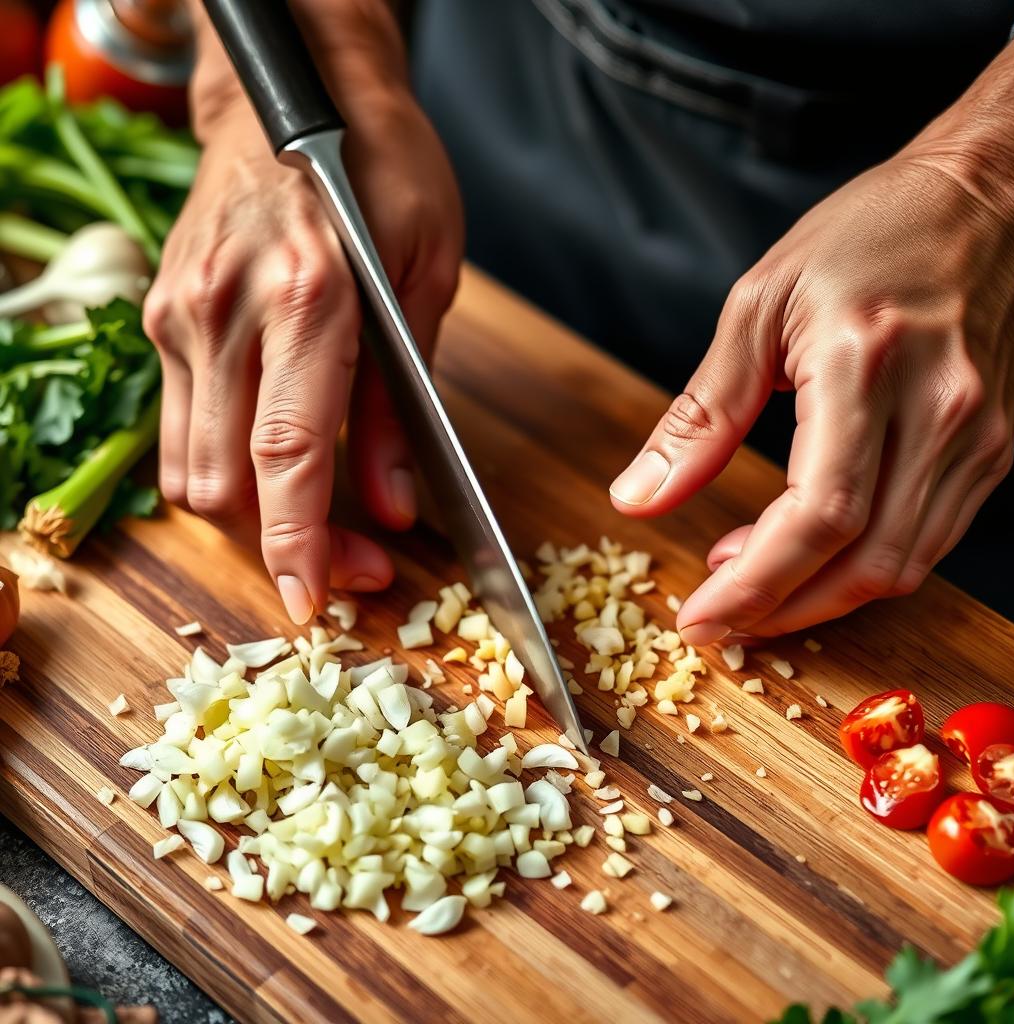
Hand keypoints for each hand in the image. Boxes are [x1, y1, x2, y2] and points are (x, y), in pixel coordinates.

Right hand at [144, 85, 462, 623]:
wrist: (290, 94)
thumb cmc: (378, 168)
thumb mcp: (426, 276)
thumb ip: (404, 402)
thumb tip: (394, 505)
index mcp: (308, 295)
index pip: (289, 453)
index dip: (300, 542)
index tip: (316, 603)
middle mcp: (224, 311)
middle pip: (227, 482)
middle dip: (285, 546)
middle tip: (355, 568)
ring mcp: (179, 315)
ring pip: (191, 468)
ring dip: (250, 519)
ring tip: (317, 526)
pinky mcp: (161, 317)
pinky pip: (180, 429)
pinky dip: (224, 470)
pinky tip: (274, 468)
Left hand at [611, 147, 1013, 640]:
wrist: (985, 199)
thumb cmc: (868, 235)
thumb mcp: (757, 308)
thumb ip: (699, 415)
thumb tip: (639, 497)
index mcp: (867, 367)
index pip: (818, 515)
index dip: (755, 584)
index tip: (702, 617)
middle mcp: (939, 413)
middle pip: (865, 562)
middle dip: (783, 610)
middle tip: (720, 617)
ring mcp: (978, 438)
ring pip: (902, 565)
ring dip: (820, 596)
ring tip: (750, 579)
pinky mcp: (993, 448)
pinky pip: (927, 538)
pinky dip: (861, 565)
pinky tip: (808, 550)